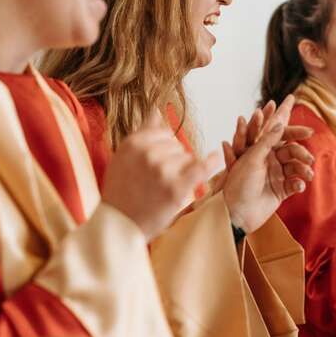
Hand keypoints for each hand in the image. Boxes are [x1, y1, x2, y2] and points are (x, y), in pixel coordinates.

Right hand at [102, 112, 218, 240]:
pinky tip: (216, 157)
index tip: (160, 163)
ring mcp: (162, 169)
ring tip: (164, 189)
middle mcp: (147, 153)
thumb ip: (143, 132)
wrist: (120, 226)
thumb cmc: (122, 192)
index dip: (166, 148)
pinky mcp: (175, 187)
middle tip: (158, 182)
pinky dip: (211, 162)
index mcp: (133, 143)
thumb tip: (157, 110)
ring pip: (187, 159)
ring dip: (183, 172)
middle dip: (174, 160)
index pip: (164, 133)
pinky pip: (200, 167)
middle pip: (178, 146)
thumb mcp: (123, 157)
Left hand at [222, 95, 313, 232]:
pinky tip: (298, 187)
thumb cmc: (238, 185)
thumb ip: (266, 141)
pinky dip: (299, 183)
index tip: (290, 97)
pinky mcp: (281, 190)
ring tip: (306, 174)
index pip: (272, 127)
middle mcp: (268, 158)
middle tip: (310, 154)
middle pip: (290, 146)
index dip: (280, 112)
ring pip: (296, 164)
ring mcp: (275, 174)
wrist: (237, 215)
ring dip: (303, 168)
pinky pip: (295, 182)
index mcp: (258, 148)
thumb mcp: (251, 160)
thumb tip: (279, 123)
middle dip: (301, 148)